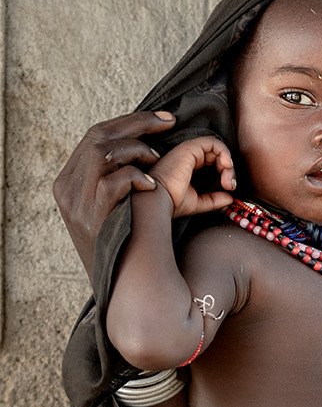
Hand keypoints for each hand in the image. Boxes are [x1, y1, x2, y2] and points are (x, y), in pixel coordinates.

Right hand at [53, 110, 177, 281]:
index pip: (94, 136)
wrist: (116, 287)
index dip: (128, 122)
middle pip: (98, 137)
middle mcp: (67, 189)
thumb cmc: (120, 246)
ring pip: (102, 153)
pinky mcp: (93, 218)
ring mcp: (77, 204)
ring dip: (136, 150)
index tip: (159, 119)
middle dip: (136, 125)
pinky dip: (134, 177)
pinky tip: (151, 184)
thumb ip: (112, 181)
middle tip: (168, 122)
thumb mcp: (106, 210)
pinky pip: (112, 183)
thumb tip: (135, 151)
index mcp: (67, 182)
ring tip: (157, 160)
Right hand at [150, 137, 235, 218]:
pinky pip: (213, 143)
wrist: (159, 201)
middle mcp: (186, 155)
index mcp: (187, 165)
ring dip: (227, 163)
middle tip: (230, 186)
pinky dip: (224, 152)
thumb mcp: (198, 202)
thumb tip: (230, 199)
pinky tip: (226, 166)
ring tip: (227, 180)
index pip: (211, 161)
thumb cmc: (171, 202)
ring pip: (216, 148)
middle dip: (228, 169)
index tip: (228, 188)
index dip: (224, 172)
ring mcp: (187, 150)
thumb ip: (214, 200)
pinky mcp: (189, 148)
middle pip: (216, 154)